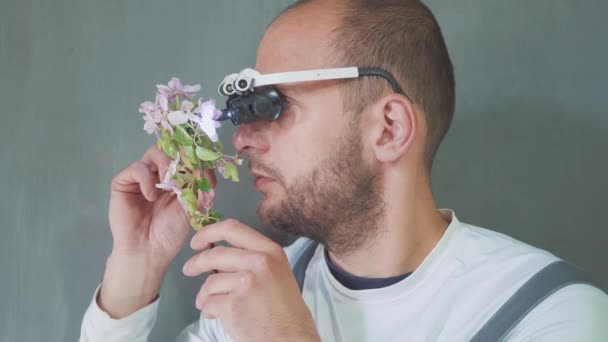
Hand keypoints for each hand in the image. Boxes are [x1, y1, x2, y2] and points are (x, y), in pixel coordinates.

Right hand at [99, 145, 216, 317]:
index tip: (203, 166)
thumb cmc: (170, 233)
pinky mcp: (124, 182)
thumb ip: (199, 187)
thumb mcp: (192, 208)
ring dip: (166, 165)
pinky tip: (151, 196)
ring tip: (168, 185)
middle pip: (171, 149)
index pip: (187, 157)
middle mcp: (160, 174)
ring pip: (155, 152)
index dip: (195, 157)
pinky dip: (146, 179)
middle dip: (182, 158)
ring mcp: (142, 177)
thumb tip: (205, 168)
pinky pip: (137, 168)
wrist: (148, 251)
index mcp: (178, 179)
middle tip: (185, 174)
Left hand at [184, 219, 320, 341]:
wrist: (292, 338)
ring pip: (210, 282)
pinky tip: (218, 316)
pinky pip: (209, 303)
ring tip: (210, 304)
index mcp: (270, 251)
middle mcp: (259, 262)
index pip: (233, 228)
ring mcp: (246, 283)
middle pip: (215, 254)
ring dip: (205, 294)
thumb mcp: (277, 272)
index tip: (198, 241)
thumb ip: (253, 258)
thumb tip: (219, 254)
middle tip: (189, 269)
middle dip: (196, 263)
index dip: (209, 232)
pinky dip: (209, 311)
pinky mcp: (233, 305)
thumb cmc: (285, 310)